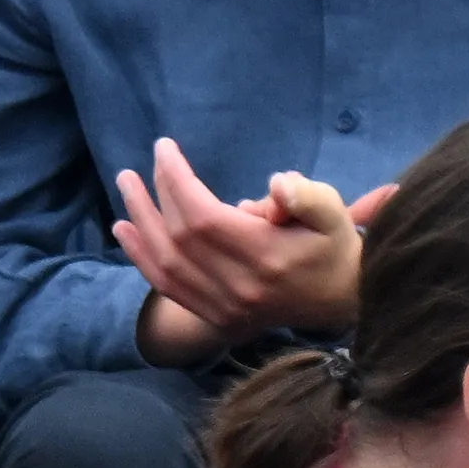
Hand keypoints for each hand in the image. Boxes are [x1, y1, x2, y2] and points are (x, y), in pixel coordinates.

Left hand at [113, 143, 390, 342]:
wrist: (343, 301)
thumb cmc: (332, 245)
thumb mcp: (332, 211)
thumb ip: (307, 195)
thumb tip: (278, 185)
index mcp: (267, 258)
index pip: (204, 216)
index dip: (177, 181)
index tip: (165, 149)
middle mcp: (240, 288)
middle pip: (181, 237)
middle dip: (158, 194)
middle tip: (148, 162)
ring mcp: (225, 309)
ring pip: (167, 265)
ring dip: (141, 222)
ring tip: (126, 185)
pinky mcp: (217, 319)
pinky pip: (169, 288)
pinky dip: (142, 258)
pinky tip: (126, 231)